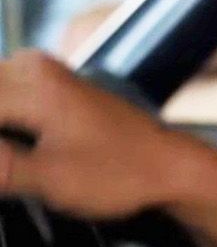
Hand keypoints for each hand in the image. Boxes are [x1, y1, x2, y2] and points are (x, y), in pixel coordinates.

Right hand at [0, 51, 198, 217]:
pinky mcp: (46, 84)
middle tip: (8, 169)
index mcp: (29, 84)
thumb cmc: (119, 174)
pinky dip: (1, 118)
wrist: (170, 167)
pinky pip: (0, 94)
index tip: (3, 166)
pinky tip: (12, 154)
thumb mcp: (47, 180)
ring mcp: (39, 71)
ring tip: (13, 164)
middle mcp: (30, 66)